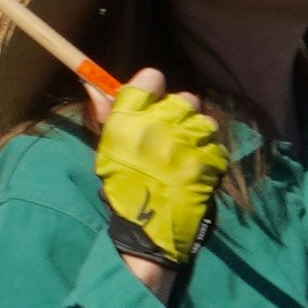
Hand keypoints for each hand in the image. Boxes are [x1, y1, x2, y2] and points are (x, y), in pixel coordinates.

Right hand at [87, 73, 241, 262]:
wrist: (148, 227)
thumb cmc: (120, 187)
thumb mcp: (106, 149)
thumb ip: (106, 114)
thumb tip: (93, 86)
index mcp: (129, 119)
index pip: (150, 79)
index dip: (151, 88)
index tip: (150, 98)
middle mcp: (162, 125)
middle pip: (183, 99)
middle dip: (179, 113)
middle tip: (170, 132)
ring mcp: (190, 143)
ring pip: (204, 121)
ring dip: (197, 133)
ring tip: (186, 151)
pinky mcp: (210, 161)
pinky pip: (215, 146)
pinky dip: (208, 155)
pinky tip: (195, 168)